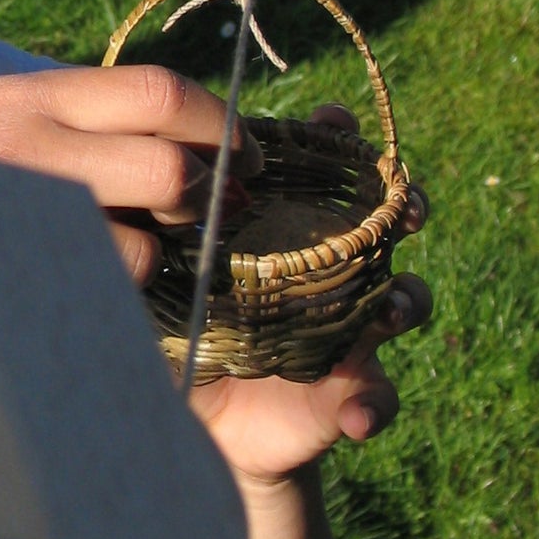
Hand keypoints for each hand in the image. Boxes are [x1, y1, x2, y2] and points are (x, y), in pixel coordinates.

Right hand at [0, 64, 262, 278]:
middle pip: (170, 165)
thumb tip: (148, 139)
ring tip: (125, 265)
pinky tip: (74, 297)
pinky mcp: (2, 258)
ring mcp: (18, 202)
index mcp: (35, 93)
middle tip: (210, 218)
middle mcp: (35, 138)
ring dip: (146, 262)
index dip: (217, 122)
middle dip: (204, 199)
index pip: (158, 92)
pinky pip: (80, 292)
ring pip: (136, 243)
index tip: (240, 150)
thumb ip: (60, 122)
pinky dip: (94, 301)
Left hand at [187, 103, 430, 488]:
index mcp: (282, 226)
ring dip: (407, 299)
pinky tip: (357, 415)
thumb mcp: (159, 274)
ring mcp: (344, 326)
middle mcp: (324, 266)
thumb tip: (131, 193)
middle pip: (382, 221)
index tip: (335, 122)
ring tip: (392, 309)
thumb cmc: (172, 325)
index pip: (319, 167)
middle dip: (404, 206)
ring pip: (402, 299)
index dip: (335, 140)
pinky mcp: (346, 390)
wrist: (189, 415)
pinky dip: (374, 404)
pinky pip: (377, 395)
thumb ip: (154, 234)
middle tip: (404, 209)